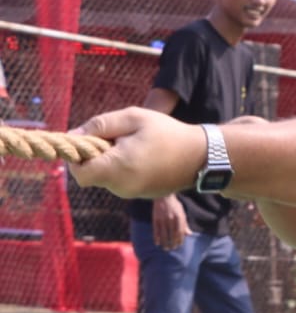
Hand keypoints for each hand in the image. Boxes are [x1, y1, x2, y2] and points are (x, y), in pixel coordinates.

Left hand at [70, 107, 205, 199]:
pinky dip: (125, 170)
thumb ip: (100, 124)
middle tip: (119, 139)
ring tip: (135, 147)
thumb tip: (74, 134)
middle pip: (92, 175)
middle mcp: (122, 186)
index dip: (77, 157)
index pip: (79, 173)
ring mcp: (133, 194)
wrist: (203, 156)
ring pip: (107, 178)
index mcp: (118, 168)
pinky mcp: (143, 195)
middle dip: (97, 156)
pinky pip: (123, 182)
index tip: (91, 141)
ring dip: (112, 162)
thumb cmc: (168, 133)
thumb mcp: (133, 117)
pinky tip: (145, 157)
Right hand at [150, 194, 190, 249]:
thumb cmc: (175, 205)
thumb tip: (189, 234)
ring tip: (165, 248)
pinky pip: (156, 230)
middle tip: (172, 248)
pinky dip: (156, 237)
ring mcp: (162, 219)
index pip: (180, 232)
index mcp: (179, 218)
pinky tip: (157, 243)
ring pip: (164, 234)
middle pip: (172, 234)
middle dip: (172, 243)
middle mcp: (171, 219)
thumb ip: (185, 224)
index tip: (179, 245)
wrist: (163, 196)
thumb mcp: (182, 213)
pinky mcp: (155, 218)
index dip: (179, 240)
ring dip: (165, 242)